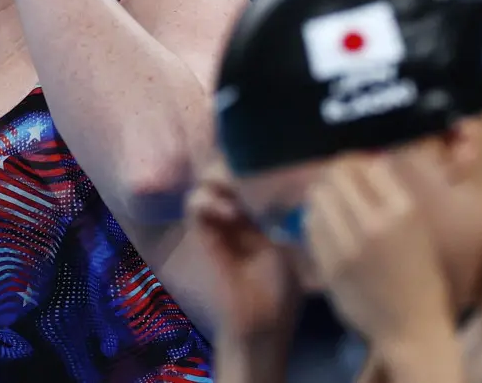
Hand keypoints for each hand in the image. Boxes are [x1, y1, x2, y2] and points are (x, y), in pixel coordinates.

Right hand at [184, 162, 301, 345]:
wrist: (260, 325)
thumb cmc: (280, 293)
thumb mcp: (286, 250)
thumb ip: (278, 222)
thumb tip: (285, 190)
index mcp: (256, 220)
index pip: (246, 180)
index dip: (248, 164)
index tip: (260, 155)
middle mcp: (233, 218)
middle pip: (221, 175)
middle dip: (229, 165)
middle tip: (241, 163)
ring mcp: (215, 226)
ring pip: (204, 185)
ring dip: (218, 180)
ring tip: (234, 186)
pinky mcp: (202, 237)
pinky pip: (195, 208)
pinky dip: (208, 202)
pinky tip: (230, 212)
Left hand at [305, 156, 457, 356]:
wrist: (411, 328)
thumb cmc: (420, 279)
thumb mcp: (418, 232)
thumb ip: (391, 198)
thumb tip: (366, 163)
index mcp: (404, 213)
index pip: (368, 165)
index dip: (358, 164)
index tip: (356, 171)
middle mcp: (374, 224)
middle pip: (337, 176)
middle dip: (335, 176)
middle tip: (337, 184)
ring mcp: (347, 245)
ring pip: (317, 197)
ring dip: (322, 197)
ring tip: (330, 205)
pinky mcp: (328, 263)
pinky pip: (310, 226)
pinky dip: (314, 220)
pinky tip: (325, 227)